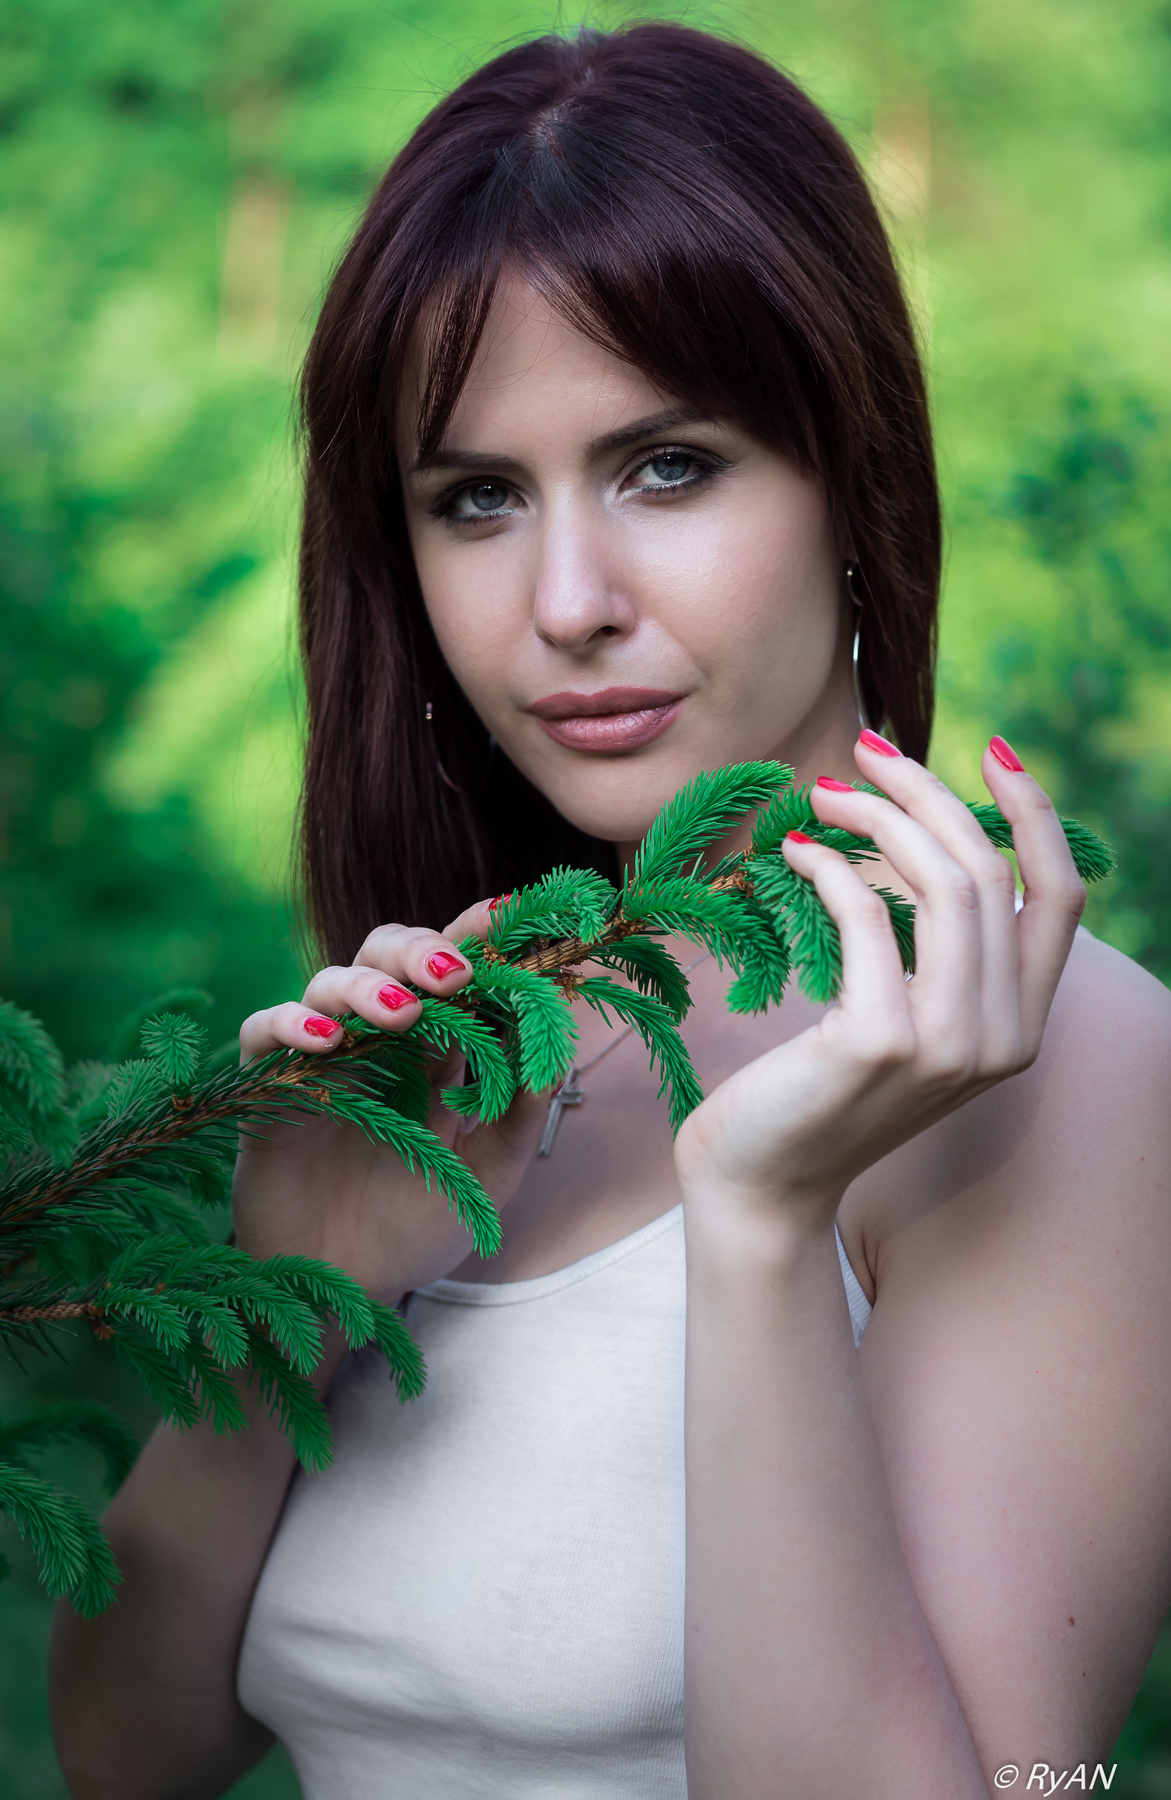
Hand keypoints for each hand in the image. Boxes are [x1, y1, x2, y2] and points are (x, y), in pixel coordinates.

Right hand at [233, 898, 544, 1300]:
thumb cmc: (417, 1226)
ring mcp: (318, 1060)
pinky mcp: (266, 1090)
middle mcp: (374, 1040)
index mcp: (433, 1047)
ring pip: (328, 983)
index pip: (451, 970)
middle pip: (385, 953)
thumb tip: (558, 1043)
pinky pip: (261, 1031)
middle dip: (419, 949)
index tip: (509, 916)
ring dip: (366, 988)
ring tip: (401, 1016)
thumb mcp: (486, 1174)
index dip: (475, 935)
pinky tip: (323, 1044)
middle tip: (455, 973)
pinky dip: (288, 1024)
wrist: (347, 1291)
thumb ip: (520, 1113)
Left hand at [674, 735, 1086, 1231]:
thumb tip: (926, 829)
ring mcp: (948, 1046)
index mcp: (1019, 1027)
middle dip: (927, 793)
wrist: (762, 1185)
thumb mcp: (905, 1018)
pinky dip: (830, 868)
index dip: (1036, 815)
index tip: (992, 750)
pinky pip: (867, 917)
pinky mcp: (880, 1044)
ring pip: (944, 885)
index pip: (1060, 899)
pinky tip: (794, 851)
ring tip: (824, 794)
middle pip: (990, 873)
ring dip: (880, 817)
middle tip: (863, 754)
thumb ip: (938, 952)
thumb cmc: (819, 1089)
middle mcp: (1002, 1039)